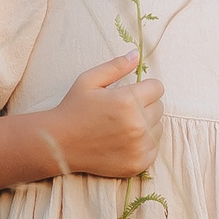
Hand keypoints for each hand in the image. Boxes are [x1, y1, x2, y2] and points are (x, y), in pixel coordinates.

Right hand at [38, 51, 163, 178]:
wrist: (59, 144)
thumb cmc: (73, 109)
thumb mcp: (89, 80)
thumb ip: (116, 66)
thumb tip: (136, 54)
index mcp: (127, 100)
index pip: (158, 88)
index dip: (145, 88)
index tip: (132, 92)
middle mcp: (137, 124)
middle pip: (159, 108)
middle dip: (145, 105)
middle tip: (123, 111)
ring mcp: (138, 146)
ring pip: (158, 128)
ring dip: (147, 125)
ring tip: (123, 126)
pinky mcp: (138, 164)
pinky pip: (154, 149)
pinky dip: (143, 145)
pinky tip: (124, 142)